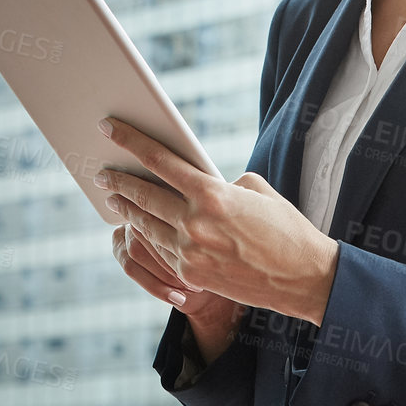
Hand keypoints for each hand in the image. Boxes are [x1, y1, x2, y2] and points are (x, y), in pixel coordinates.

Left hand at [97, 116, 339, 325]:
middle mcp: (194, 223)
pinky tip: (141, 227)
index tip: (108, 127)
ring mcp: (190, 253)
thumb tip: (191, 184)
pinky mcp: (190, 276)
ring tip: (115, 198)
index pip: (159, 160)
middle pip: (143, 194)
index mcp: (211, 193)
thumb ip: (217, 183)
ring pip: (146, 224)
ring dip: (128, 210)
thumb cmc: (284, 226)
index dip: (130, 141)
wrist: (303, 278)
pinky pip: (161, 249)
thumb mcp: (254, 189)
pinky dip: (149, 235)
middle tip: (101, 172)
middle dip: (118, 181)